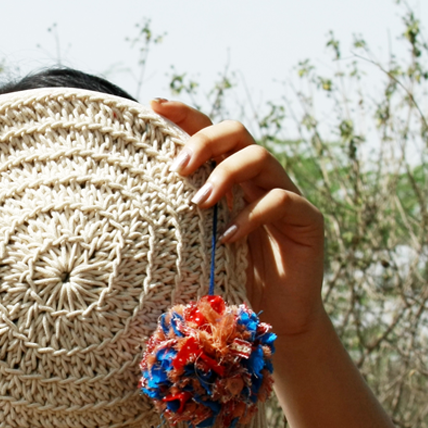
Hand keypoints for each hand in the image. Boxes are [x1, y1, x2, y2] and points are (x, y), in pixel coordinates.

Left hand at [150, 99, 324, 337]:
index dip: (183, 115)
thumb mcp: (190, 251)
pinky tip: (228, 237)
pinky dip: (251, 215)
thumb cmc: (225, 285)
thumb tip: (121, 209)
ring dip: (225, 174)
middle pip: (235, 131)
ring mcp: (285, 196)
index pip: (207, 132)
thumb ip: (172, 225)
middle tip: (178, 169)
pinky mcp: (307, 219)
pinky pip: (282, 200)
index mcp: (228, 179)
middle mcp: (256, 180)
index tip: (151, 106)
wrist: (273, 321)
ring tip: (200, 204)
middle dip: (204, 142)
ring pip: (259, 156)